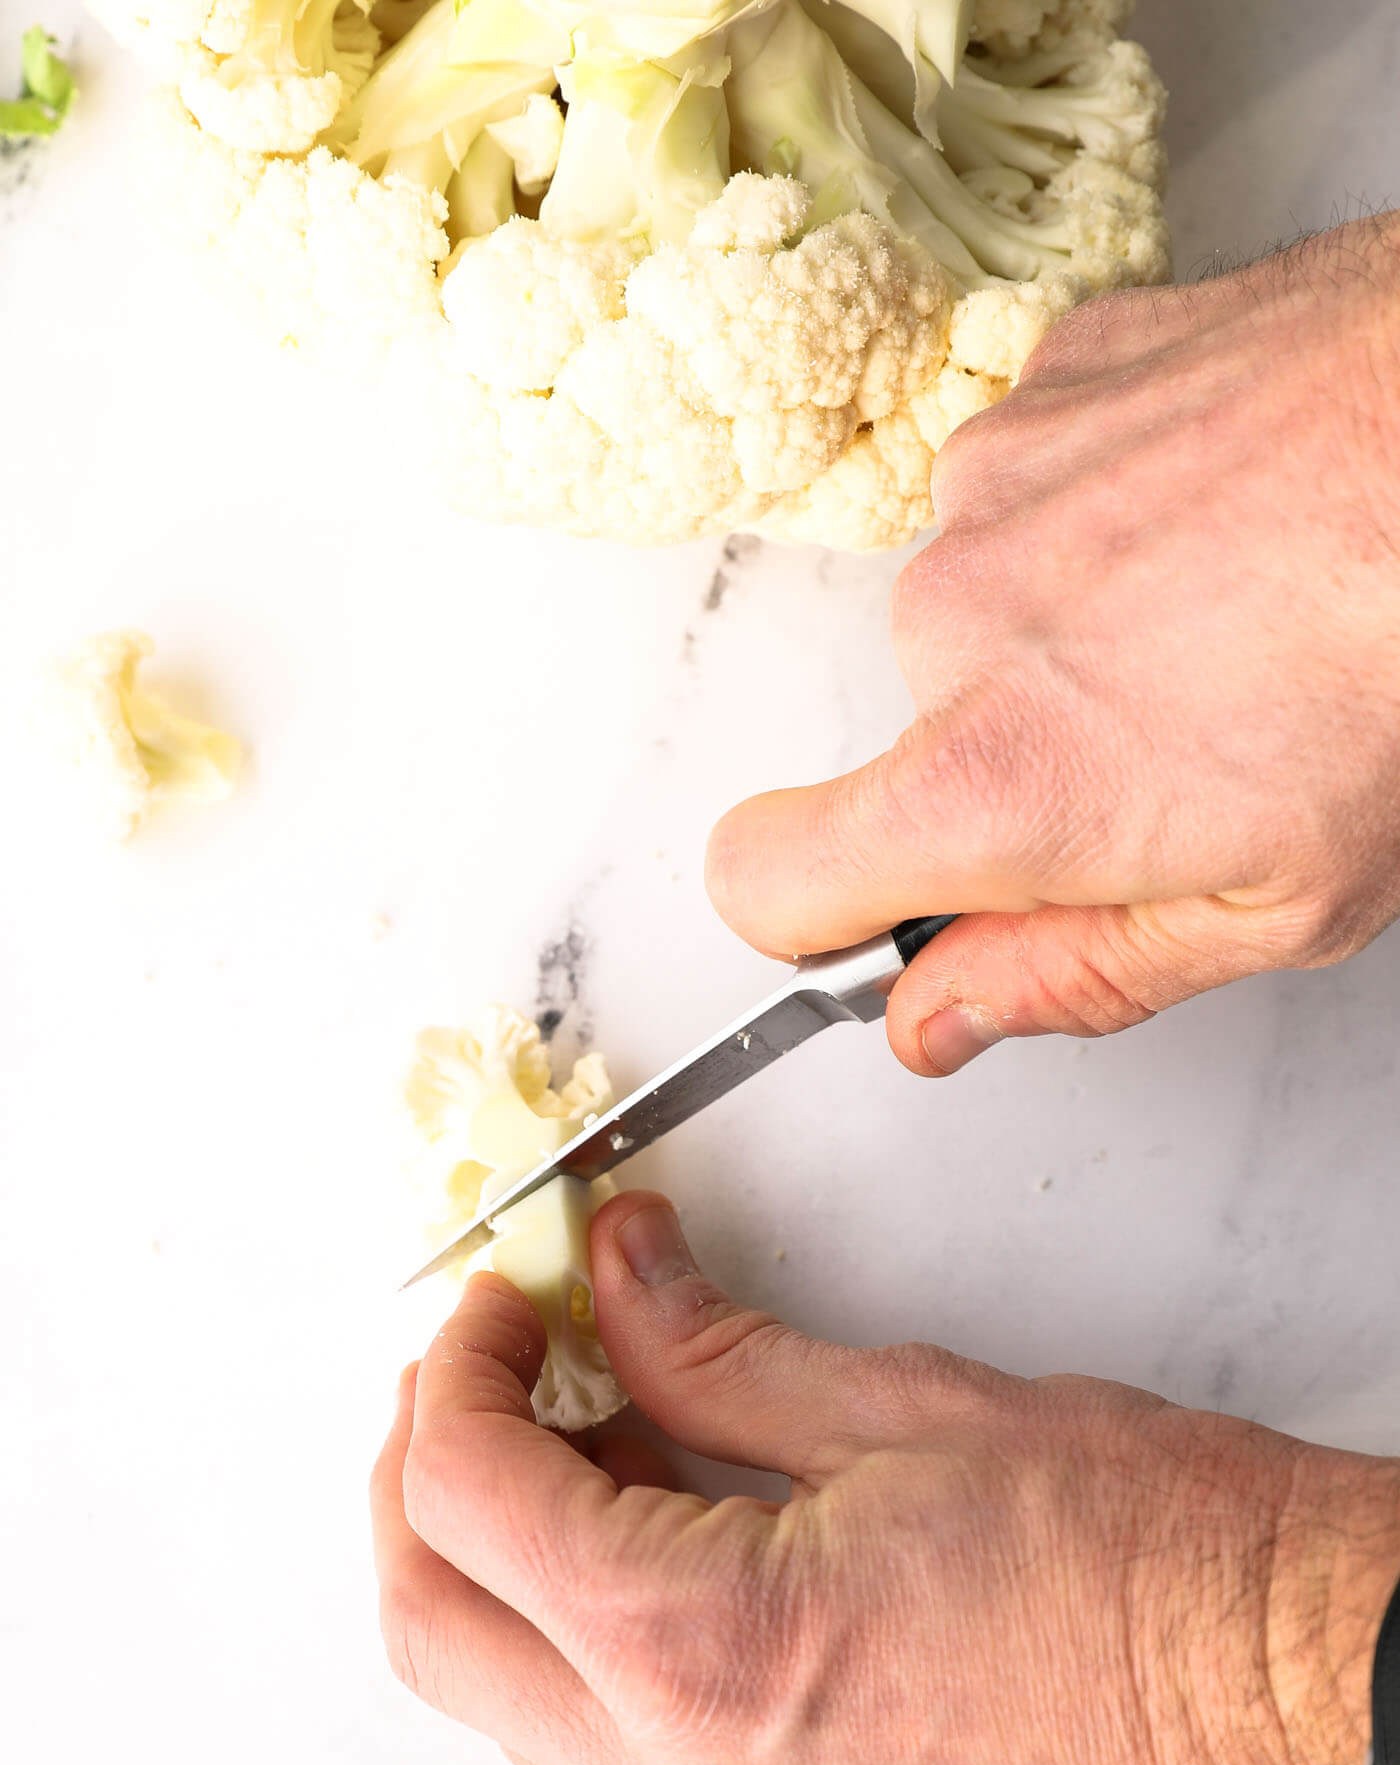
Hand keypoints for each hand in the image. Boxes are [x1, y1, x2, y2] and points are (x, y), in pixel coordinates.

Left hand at [372, 1192, 1399, 1764]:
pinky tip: (674, 1546)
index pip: (465, 1500)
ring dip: (511, 1564)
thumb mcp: (900, 1403)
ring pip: (520, 1707)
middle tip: (484, 1370)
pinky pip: (625, 1763)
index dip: (455, 1369)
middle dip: (424, 1476)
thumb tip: (616, 1271)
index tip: (498, 1305)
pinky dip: (604, 1644)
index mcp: (705, 1654)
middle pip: (437, 1629)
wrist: (1294, 1695)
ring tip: (599, 1439)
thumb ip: (708, 1342)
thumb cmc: (1154, 1562)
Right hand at [706, 215, 1399, 1077]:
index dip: (816, 918)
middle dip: (1018, 758)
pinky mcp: (1048, 380)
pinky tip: (1224, 527)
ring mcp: (995, 481)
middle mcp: (958, 620)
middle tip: (1180, 744)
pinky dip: (1106, 518)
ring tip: (1227, 620)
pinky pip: (1032, 491)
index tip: (876, 916)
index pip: (770, 879)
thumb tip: (936, 1011)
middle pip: (916, 740)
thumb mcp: (1276, 902)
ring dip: (1071, 630)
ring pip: (980, 609)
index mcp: (999, 778)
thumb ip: (1067, 974)